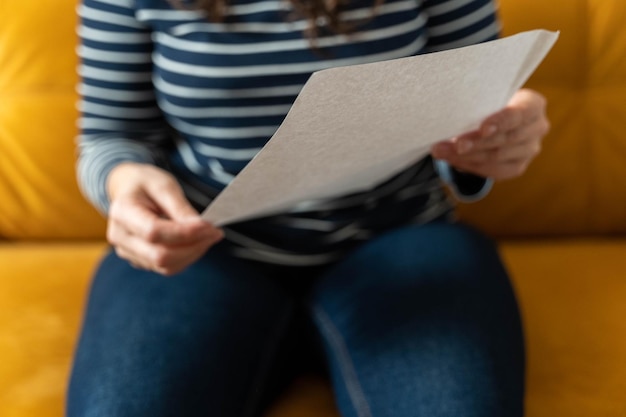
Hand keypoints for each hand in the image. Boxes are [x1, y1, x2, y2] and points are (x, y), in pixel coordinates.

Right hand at [106, 163, 223, 275]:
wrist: (128, 189)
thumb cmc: (146, 184)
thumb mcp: (164, 185)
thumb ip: (180, 208)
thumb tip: (201, 228)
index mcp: (122, 212)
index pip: (154, 232)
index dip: (184, 233)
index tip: (209, 226)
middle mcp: (121, 237)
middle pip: (160, 256)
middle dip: (193, 246)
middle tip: (215, 232)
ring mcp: (128, 252)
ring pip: (166, 266)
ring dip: (193, 254)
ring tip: (210, 236)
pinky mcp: (140, 260)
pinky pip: (167, 267)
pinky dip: (187, 257)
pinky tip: (198, 243)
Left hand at [431, 88, 549, 179]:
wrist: (497, 118)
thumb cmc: (489, 103)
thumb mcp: (488, 97)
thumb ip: (479, 105)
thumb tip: (451, 117)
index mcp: (533, 105)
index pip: (520, 114)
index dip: (501, 122)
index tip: (482, 128)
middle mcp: (537, 128)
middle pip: (507, 139)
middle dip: (477, 142)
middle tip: (453, 144)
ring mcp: (530, 150)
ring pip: (497, 157)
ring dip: (467, 156)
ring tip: (443, 151)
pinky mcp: (518, 167)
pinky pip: (493, 170)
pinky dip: (469, 165)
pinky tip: (452, 160)